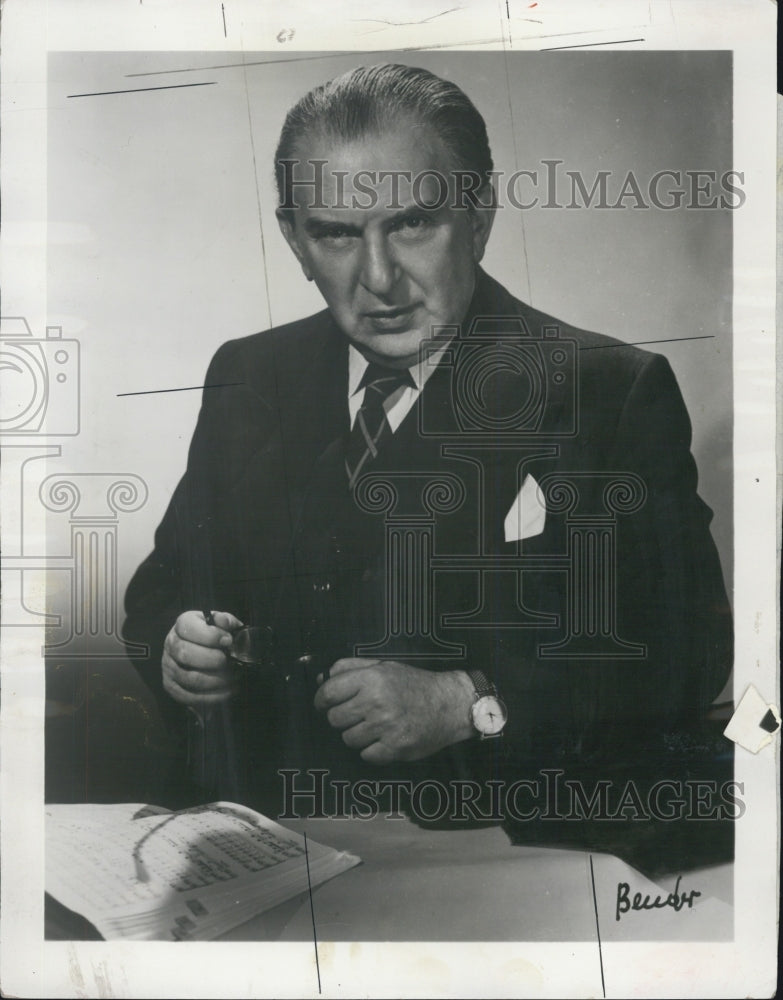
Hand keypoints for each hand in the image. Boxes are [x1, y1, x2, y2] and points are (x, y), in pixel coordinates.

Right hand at [162, 610, 243, 708]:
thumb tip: (224, 623)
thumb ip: (224, 621)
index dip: (210, 635)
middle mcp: (171, 644)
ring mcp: (169, 667)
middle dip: (212, 659)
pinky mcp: (172, 687)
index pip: (188, 627)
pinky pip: (188, 696)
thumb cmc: (215, 637)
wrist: (204, 652)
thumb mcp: (222, 624)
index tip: (228, 640)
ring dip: (215, 680)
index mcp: (182, 624)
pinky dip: (211, 697)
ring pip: (188, 678)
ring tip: (233, 678)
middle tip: (229, 662)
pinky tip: (227, 691)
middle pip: (185, 653)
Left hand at [313, 658, 474, 764]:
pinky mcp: (395, 748)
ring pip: (348, 739)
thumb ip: (351, 668)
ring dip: (357, 734)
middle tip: (357, 714)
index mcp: (372, 679)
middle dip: (342, 717)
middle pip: (334, 719)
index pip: (328, 693)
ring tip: (375, 726)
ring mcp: (386, 727)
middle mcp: (376, 702)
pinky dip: (372, 750)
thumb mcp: (384, 665)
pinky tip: (384, 738)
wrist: (449, 704)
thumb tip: (322, 679)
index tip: (323, 704)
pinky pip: (366, 755)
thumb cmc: (414, 684)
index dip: (321, 700)